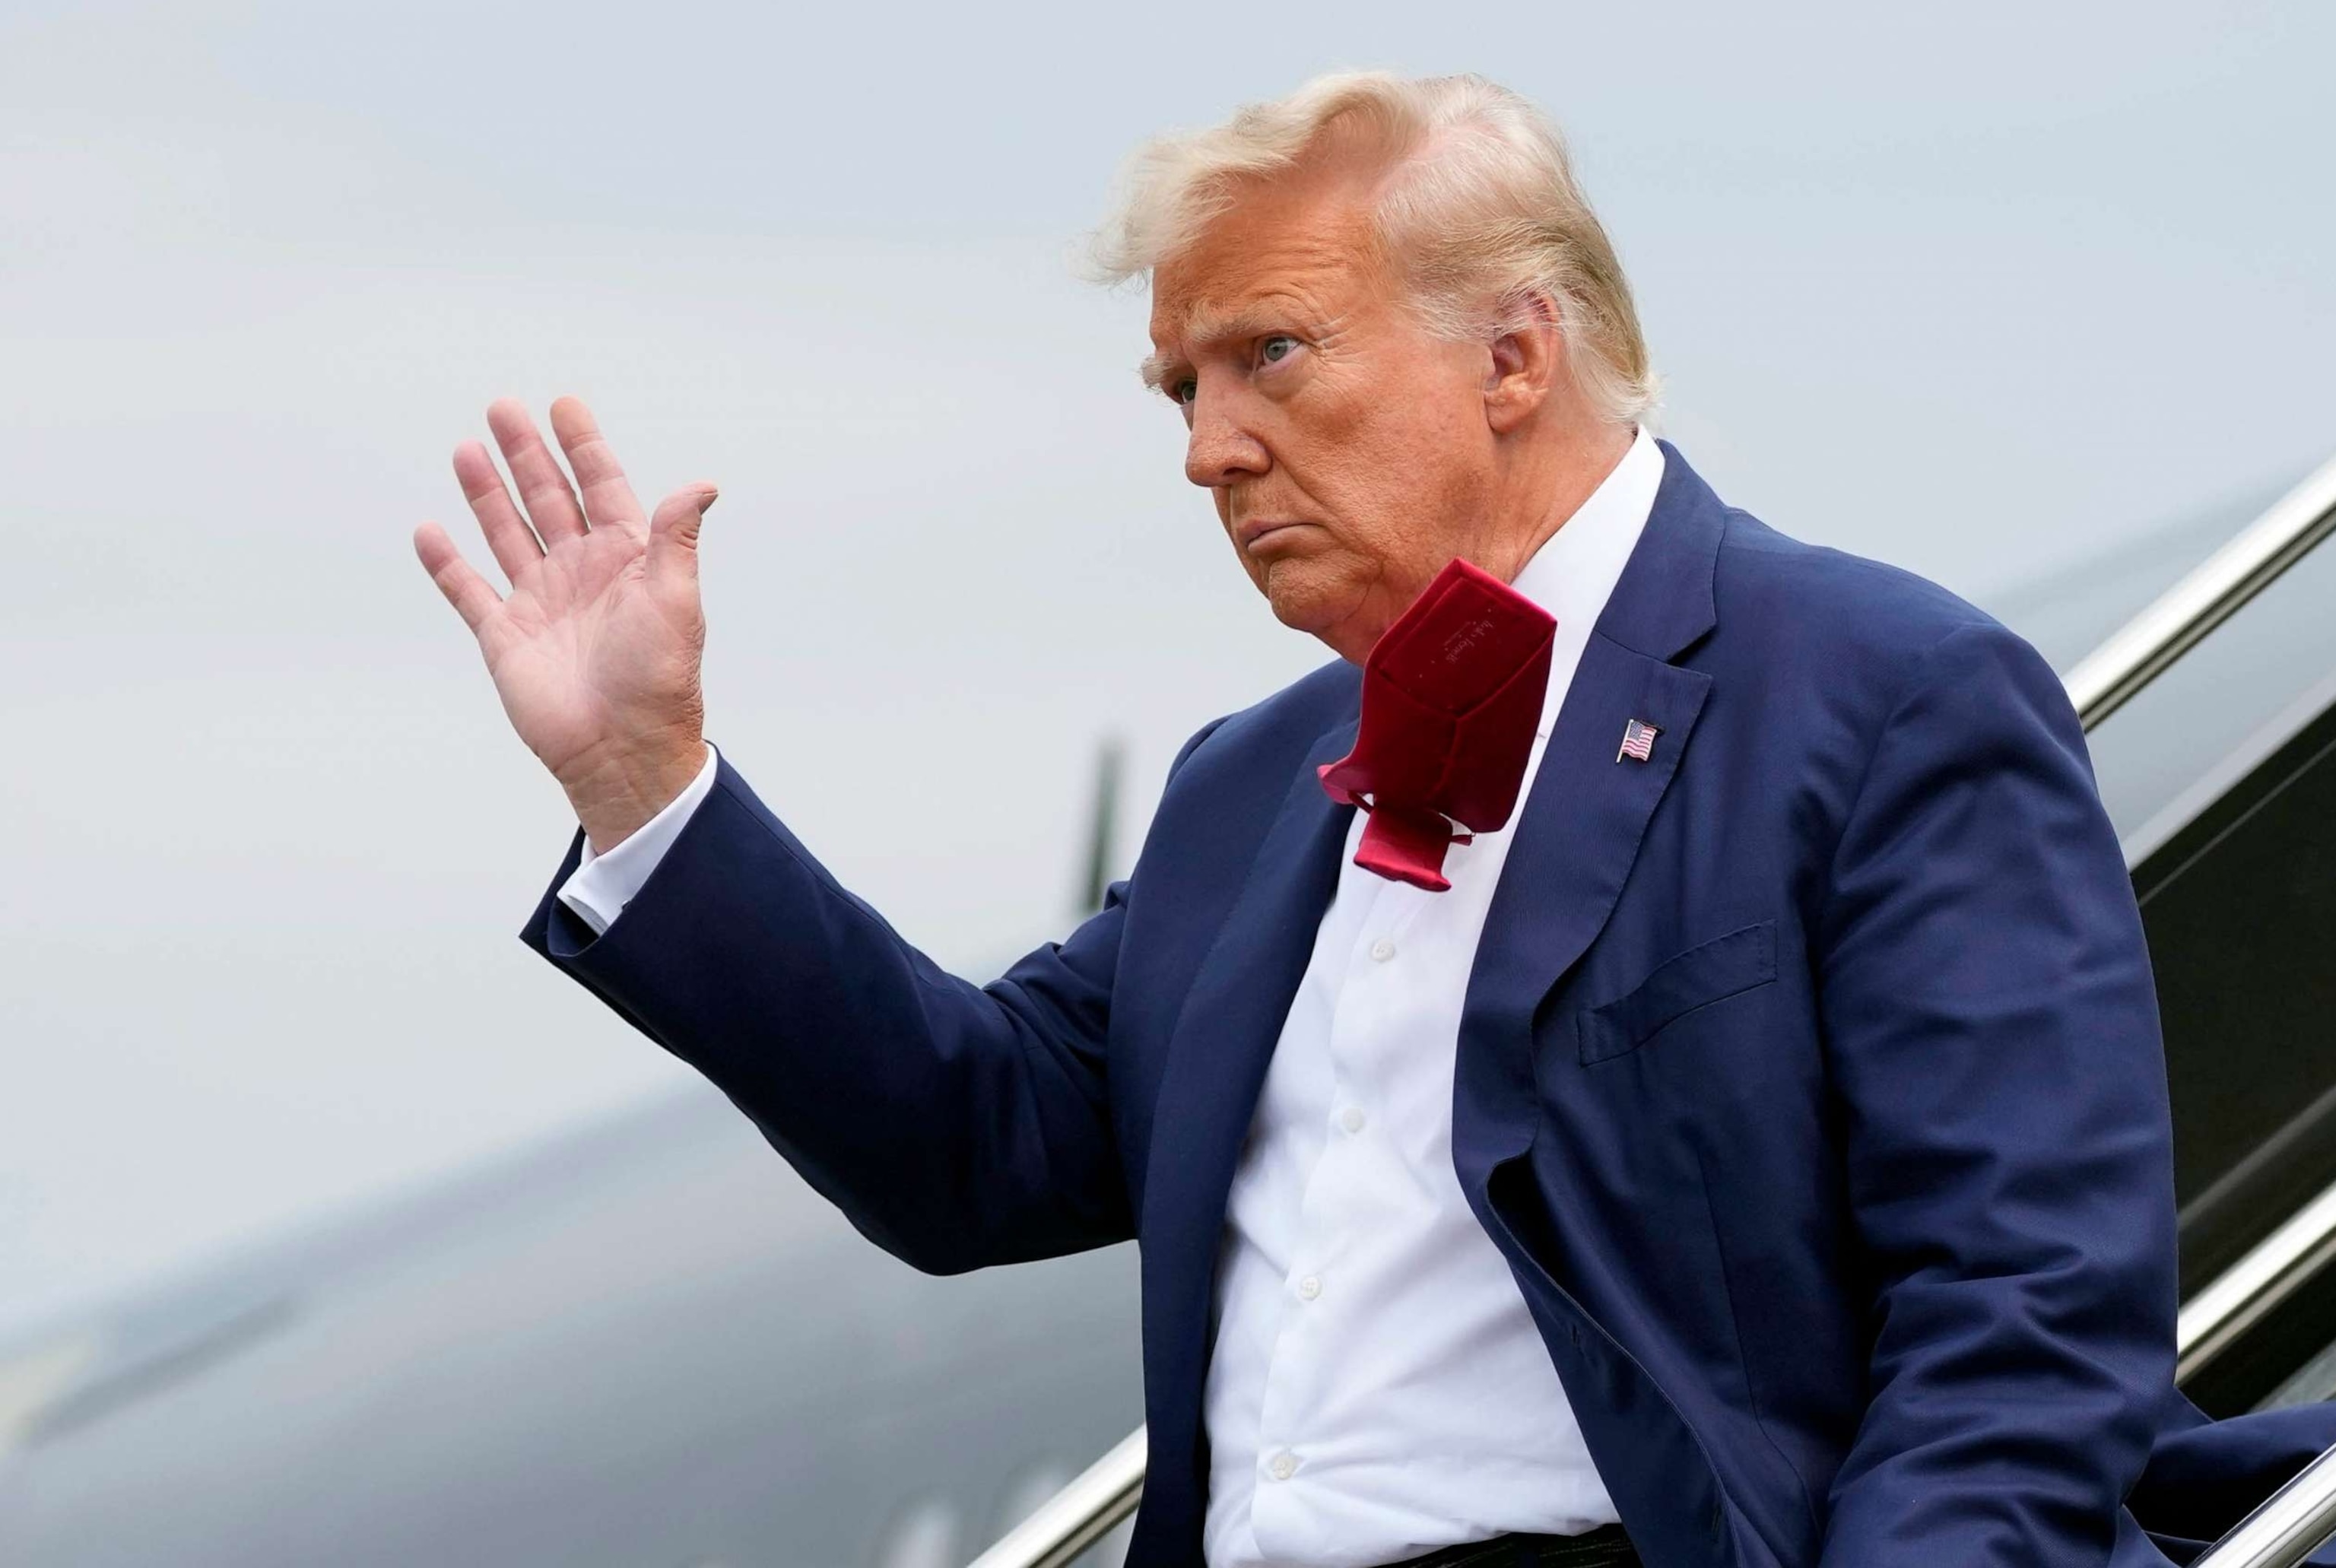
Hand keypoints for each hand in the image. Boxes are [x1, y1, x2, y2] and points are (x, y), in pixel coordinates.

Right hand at [414, 396, 717, 852]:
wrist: (622, 749)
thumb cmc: (659, 678)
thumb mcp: (675, 598)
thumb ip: (676, 536)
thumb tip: (704, 484)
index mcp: (626, 559)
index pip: (602, 487)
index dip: (583, 446)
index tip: (565, 405)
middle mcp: (581, 572)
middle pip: (549, 499)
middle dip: (527, 454)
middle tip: (503, 407)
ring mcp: (540, 601)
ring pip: (507, 532)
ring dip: (487, 492)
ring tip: (467, 448)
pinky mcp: (505, 636)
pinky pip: (468, 590)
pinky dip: (447, 562)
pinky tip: (430, 529)